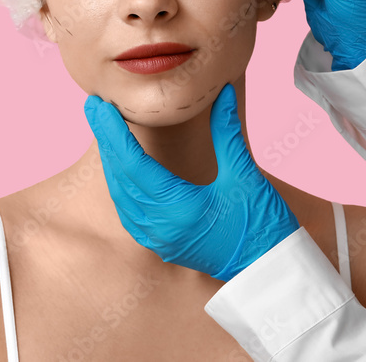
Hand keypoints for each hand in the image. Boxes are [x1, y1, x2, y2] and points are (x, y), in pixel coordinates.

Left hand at [83, 84, 298, 281]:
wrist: (271, 273)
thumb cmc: (262, 226)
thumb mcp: (245, 175)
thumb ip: (227, 131)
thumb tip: (220, 91)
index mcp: (177, 207)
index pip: (132, 162)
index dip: (112, 131)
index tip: (98, 105)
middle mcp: (160, 226)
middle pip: (120, 176)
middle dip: (105, 139)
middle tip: (94, 107)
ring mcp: (158, 239)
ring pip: (121, 195)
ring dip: (111, 162)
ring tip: (105, 130)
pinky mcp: (161, 245)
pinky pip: (128, 212)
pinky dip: (121, 185)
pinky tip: (120, 169)